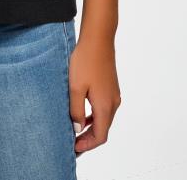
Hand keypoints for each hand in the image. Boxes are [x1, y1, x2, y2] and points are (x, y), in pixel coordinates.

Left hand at [68, 35, 120, 155]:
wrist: (98, 39)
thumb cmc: (85, 61)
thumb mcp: (75, 88)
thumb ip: (76, 111)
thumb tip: (78, 129)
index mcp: (105, 106)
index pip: (100, 136)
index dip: (87, 145)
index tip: (73, 147)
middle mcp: (113, 103)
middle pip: (103, 129)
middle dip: (89, 138)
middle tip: (72, 142)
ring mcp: (114, 94)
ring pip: (104, 119)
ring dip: (92, 127)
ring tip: (76, 129)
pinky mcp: (111, 87)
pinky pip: (105, 108)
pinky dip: (95, 116)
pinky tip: (83, 113)